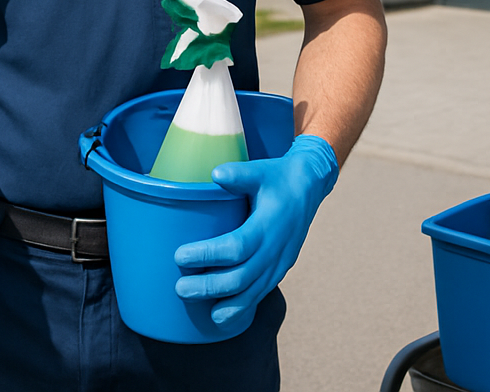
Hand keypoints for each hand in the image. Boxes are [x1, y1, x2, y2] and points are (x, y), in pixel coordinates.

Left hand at [172, 134, 338, 329]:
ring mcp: (279, 264)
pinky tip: (221, 318)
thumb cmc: (278, 177)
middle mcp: (275, 250)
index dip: (208, 255)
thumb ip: (239, 174)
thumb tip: (215, 174)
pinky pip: (259, 295)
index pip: (236, 247)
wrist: (309, 187)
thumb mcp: (261, 171)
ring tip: (198, 309)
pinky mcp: (279, 271)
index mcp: (267, 226)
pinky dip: (241, 309)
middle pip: (240, 278)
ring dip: (225, 305)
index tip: (180, 256)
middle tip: (180, 288)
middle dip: (208, 287)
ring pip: (252, 293)